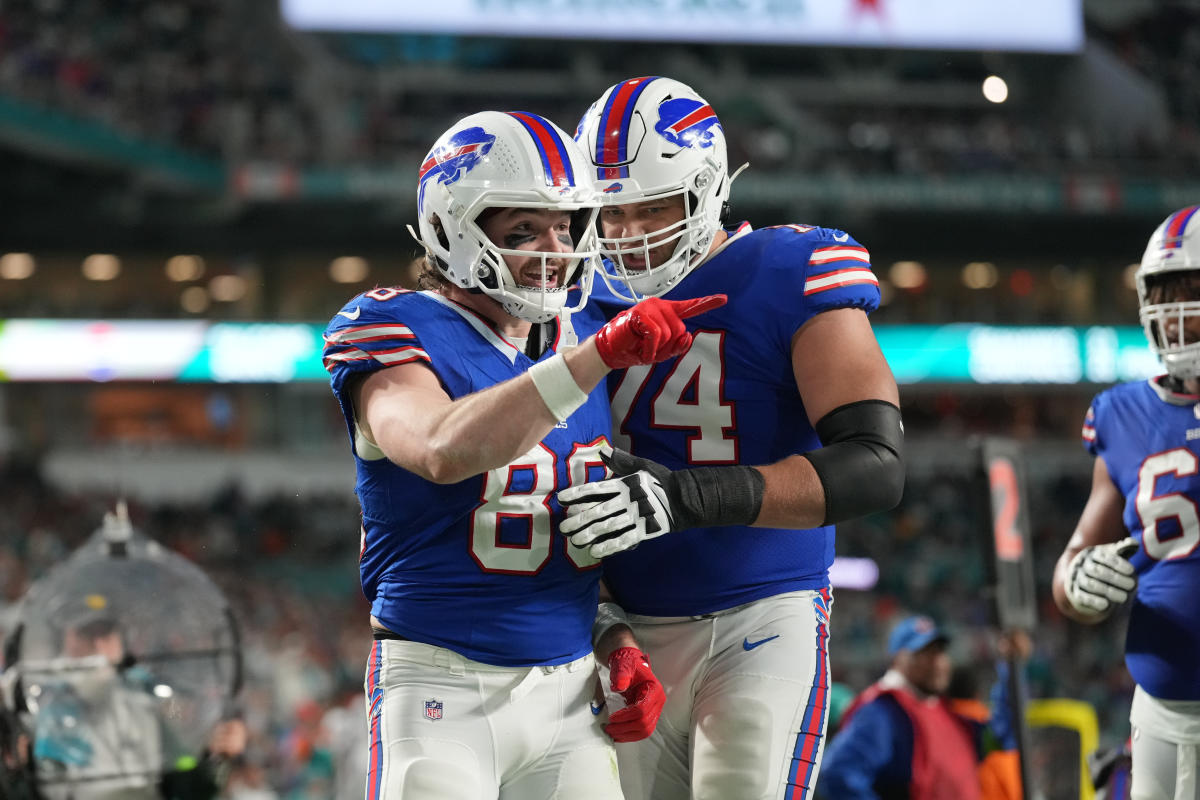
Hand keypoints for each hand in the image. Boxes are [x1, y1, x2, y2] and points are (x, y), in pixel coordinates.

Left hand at [559, 449, 676, 557]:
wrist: (684, 499)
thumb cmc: (659, 481)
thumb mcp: (642, 466)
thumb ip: (621, 460)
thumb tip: (603, 450)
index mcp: (625, 484)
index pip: (597, 489)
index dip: (578, 494)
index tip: (561, 499)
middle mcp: (628, 500)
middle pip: (599, 511)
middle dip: (580, 519)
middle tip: (563, 527)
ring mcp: (636, 516)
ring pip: (609, 527)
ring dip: (590, 535)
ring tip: (574, 541)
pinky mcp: (645, 530)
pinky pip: (624, 540)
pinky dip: (609, 546)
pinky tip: (595, 552)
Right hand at [594, 294, 725, 368]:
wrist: (610, 351)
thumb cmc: (635, 348)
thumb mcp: (660, 352)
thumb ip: (677, 346)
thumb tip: (689, 336)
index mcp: (667, 313)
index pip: (690, 307)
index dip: (707, 303)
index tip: (724, 299)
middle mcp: (661, 306)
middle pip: (681, 330)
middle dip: (667, 347)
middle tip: (650, 349)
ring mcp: (651, 307)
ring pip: (669, 334)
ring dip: (656, 349)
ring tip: (643, 347)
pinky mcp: (642, 314)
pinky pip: (657, 336)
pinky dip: (650, 350)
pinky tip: (641, 350)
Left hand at [603, 647, 664, 742]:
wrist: (630, 665)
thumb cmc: (628, 665)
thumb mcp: (623, 667)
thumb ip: (621, 676)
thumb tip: (619, 687)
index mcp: (654, 690)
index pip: (642, 709)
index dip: (626, 716)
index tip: (612, 718)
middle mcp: (658, 702)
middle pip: (645, 723)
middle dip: (625, 729)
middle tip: (609, 729)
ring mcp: (654, 710)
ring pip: (645, 731)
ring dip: (628, 735)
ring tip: (612, 734)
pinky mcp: (649, 715)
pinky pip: (642, 730)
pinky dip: (630, 734)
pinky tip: (619, 734)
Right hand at [1065, 536, 1138, 617]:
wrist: (1085, 580)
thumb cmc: (1105, 566)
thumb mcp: (1113, 556)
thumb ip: (1124, 549)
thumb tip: (1133, 543)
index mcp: (1091, 554)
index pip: (1103, 557)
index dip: (1117, 563)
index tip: (1132, 571)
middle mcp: (1081, 565)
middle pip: (1097, 571)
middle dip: (1115, 578)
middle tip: (1132, 585)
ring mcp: (1077, 579)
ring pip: (1090, 584)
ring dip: (1107, 591)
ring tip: (1124, 598)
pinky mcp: (1075, 592)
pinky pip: (1082, 596)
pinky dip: (1093, 601)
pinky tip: (1105, 605)